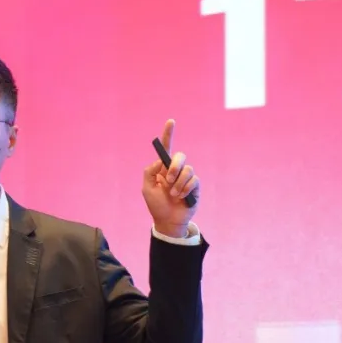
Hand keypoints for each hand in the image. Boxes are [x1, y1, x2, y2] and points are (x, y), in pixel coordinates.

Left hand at [142, 119, 198, 237]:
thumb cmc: (156, 205)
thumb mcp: (146, 188)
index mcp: (163, 168)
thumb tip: (160, 161)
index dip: (169, 134)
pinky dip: (186, 189)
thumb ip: (149, 172)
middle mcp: (176, 170)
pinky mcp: (195, 186)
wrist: (168, 221)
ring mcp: (186, 178)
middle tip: (168, 180)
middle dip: (174, 166)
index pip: (167, 148)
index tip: (171, 121)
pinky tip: (182, 197)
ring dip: (179, 183)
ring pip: (187, 169)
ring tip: (174, 195)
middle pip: (180, 156)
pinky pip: (193, 180)